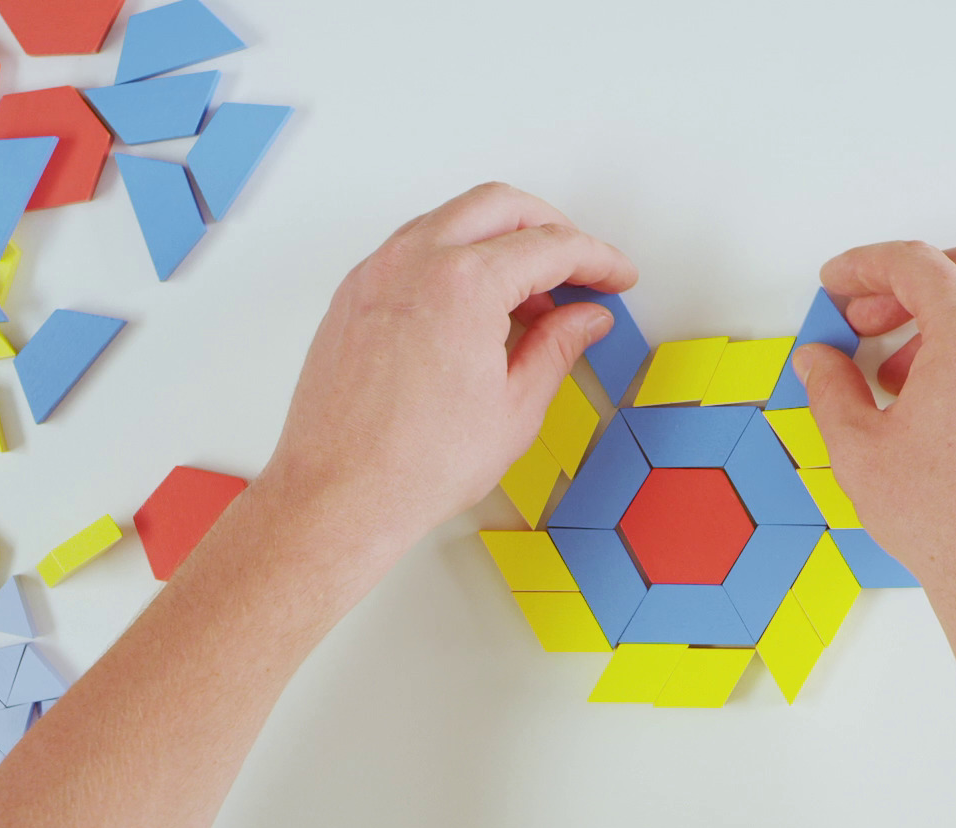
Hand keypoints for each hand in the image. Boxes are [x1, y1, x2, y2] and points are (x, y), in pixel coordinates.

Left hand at [255, 183, 636, 559]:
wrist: (339, 494)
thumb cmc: (415, 464)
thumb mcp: (515, 407)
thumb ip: (558, 347)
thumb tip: (585, 319)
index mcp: (464, 284)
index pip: (550, 246)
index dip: (597, 258)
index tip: (615, 276)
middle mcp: (414, 262)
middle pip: (501, 206)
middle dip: (551, 228)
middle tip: (580, 269)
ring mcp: (377, 272)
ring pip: (454, 218)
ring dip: (500, 240)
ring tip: (531, 297)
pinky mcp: (355, 292)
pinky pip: (416, 247)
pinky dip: (456, 256)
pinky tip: (477, 306)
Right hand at [793, 242, 955, 612]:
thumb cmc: (948, 523)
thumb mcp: (860, 450)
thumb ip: (831, 387)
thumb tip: (819, 359)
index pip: (916, 264)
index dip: (864, 265)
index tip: (838, 282)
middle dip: (908, 284)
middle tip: (866, 320)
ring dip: (946, 322)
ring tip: (901, 376)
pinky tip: (947, 404)